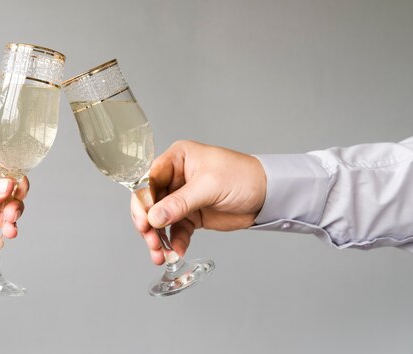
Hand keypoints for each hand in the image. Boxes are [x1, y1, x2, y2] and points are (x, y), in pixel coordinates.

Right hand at [130, 140, 266, 264]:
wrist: (268, 195)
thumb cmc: (243, 177)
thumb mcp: (209, 186)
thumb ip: (180, 202)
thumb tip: (154, 217)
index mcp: (177, 159)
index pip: (149, 179)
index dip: (143, 201)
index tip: (144, 221)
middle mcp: (176, 177)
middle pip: (150, 202)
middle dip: (148, 223)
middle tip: (150, 241)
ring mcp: (182, 197)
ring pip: (160, 219)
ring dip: (158, 238)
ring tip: (160, 254)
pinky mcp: (191, 215)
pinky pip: (176, 231)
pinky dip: (174, 243)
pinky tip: (176, 252)